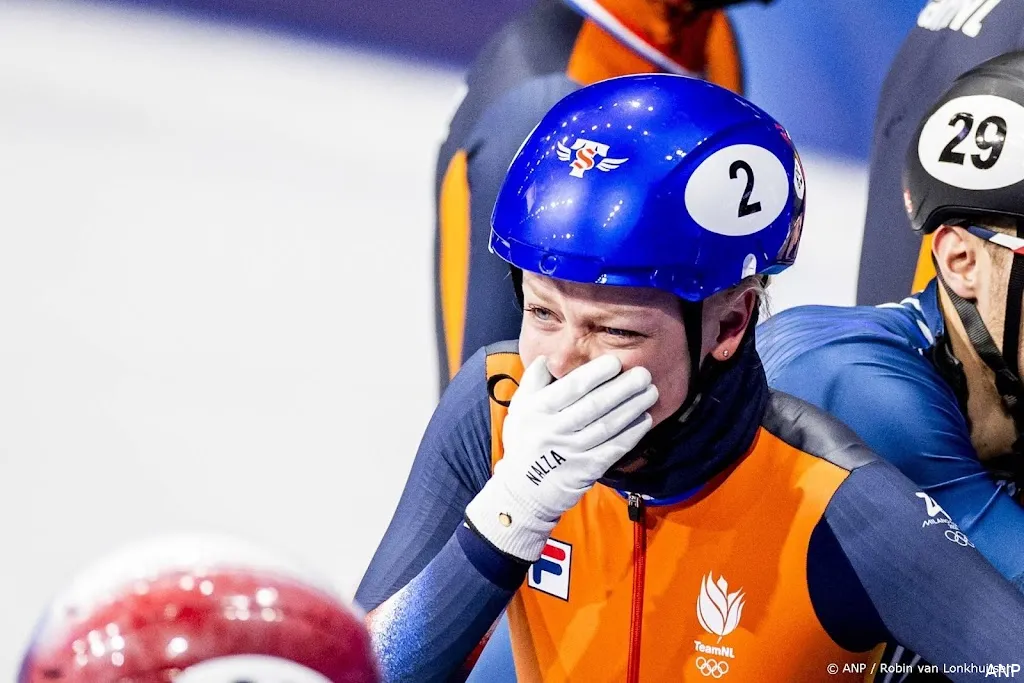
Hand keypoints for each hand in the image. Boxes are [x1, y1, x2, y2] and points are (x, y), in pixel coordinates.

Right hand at [465, 355, 657, 560]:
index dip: (596, 374)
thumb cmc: (525, 441)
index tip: (616, 362)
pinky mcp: (586, 470)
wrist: (523, 490)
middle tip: (644, 374)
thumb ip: (533, 381)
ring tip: (650, 392)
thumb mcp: (520, 408)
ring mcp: (571, 452)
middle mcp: (554, 430)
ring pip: (607, 426)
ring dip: (632, 408)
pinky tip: (644, 420)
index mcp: (538, 410)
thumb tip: (548, 357)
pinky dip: (631, 434)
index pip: (571, 388)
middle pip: (594, 406)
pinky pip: (613, 449)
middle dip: (622, 388)